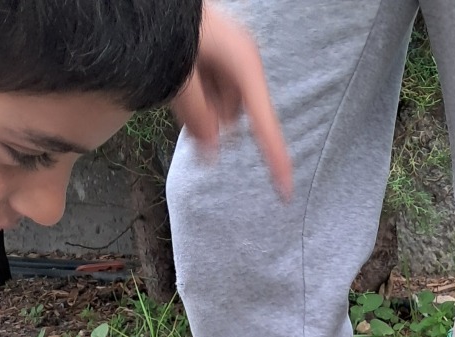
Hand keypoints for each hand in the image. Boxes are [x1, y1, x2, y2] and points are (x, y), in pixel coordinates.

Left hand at [174, 3, 292, 196]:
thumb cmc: (169, 25)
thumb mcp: (178, 73)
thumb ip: (195, 116)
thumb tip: (211, 152)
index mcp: (244, 63)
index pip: (265, 123)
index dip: (275, 160)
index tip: (286, 193)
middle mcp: (244, 61)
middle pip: (234, 116)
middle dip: (211, 119)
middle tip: (181, 98)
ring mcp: (231, 59)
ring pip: (220, 105)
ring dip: (199, 106)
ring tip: (175, 81)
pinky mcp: (218, 57)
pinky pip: (212, 91)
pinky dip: (195, 95)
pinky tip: (179, 77)